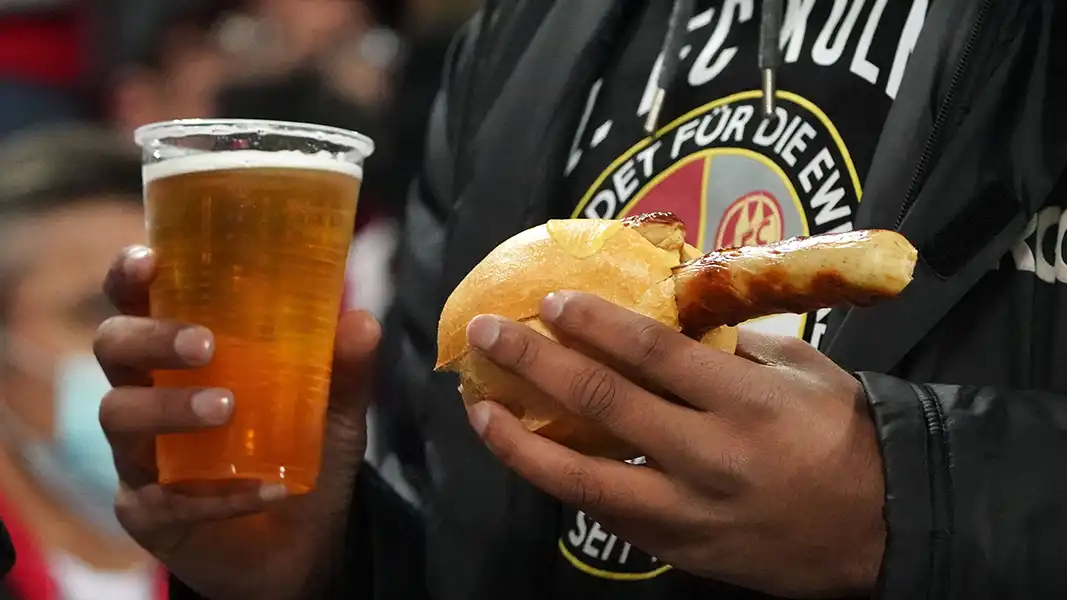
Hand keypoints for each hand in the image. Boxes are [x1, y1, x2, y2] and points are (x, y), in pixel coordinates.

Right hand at [95, 246, 379, 599]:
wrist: (304, 542)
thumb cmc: (302, 451)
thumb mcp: (334, 409)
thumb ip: (346, 368)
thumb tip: (362, 319)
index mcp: (183, 355)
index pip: (140, 302)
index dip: (130, 277)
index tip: (150, 260)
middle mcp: (148, 394)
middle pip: (113, 348)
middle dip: (150, 338)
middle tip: (205, 345)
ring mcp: (140, 455)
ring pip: (120, 417)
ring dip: (172, 408)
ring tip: (228, 409)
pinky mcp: (147, 512)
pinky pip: (164, 499)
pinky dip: (217, 495)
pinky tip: (268, 490)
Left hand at [465, 292, 884, 598]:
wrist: (883, 526)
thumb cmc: (841, 434)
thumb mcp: (800, 370)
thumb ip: (730, 345)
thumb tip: (666, 317)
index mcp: (745, 402)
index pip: (652, 353)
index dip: (593, 323)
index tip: (549, 301)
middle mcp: (708, 456)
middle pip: (602, 405)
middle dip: (535, 364)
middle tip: (488, 334)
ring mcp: (688, 512)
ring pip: (582, 479)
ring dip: (520, 442)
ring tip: (479, 411)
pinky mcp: (678, 551)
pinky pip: (607, 515)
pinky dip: (562, 483)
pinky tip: (531, 456)